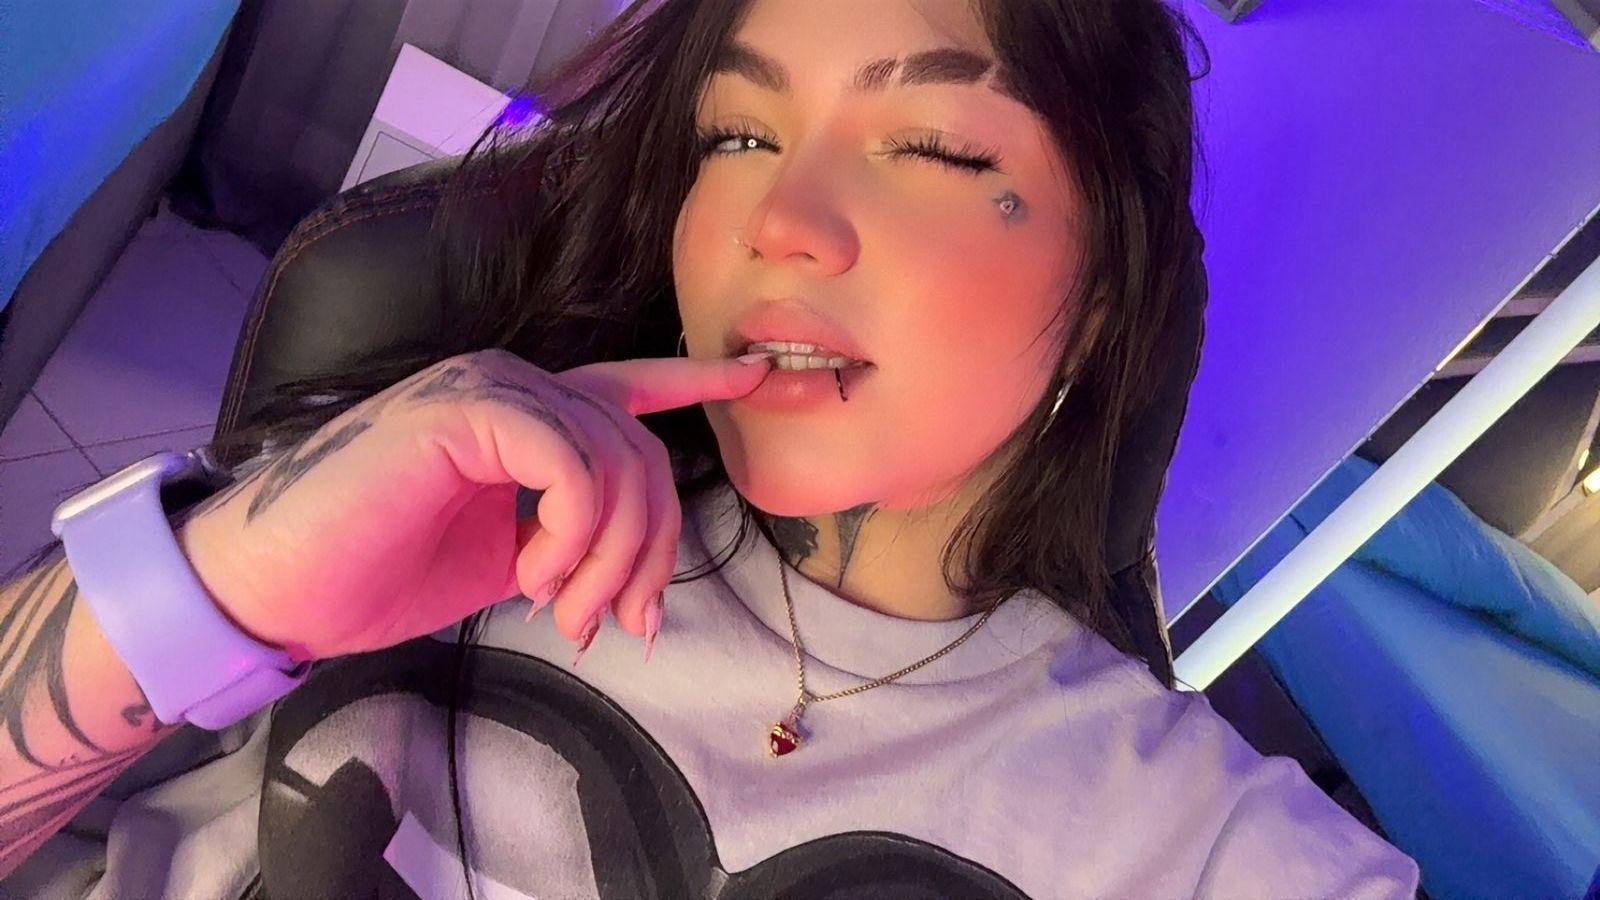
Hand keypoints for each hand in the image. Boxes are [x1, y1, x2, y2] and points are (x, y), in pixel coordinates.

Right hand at [176, 347, 773, 661]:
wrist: (275, 588)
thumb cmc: (375, 573)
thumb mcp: (500, 561)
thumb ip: (566, 543)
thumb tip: (634, 583)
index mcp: (524, 416)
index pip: (628, 387)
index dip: (697, 382)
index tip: (763, 377)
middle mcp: (512, 386)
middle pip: (641, 451)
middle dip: (651, 551)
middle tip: (617, 627)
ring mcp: (486, 389)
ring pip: (616, 462)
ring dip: (610, 560)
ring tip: (568, 614)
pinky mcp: (462, 410)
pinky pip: (571, 464)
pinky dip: (574, 534)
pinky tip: (534, 578)